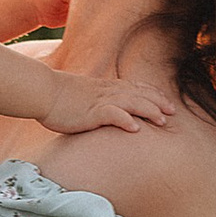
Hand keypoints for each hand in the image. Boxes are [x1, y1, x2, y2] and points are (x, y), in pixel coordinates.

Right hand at [41, 68, 175, 133]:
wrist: (42, 92)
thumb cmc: (59, 97)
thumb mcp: (83, 96)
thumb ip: (97, 101)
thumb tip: (104, 111)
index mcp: (106, 88)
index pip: (136, 88)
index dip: (153, 94)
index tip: (167, 102)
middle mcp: (107, 92)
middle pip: (139, 94)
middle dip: (158, 103)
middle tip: (173, 112)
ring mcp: (100, 101)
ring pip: (131, 103)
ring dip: (149, 111)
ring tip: (163, 121)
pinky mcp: (91, 112)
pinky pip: (112, 114)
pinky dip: (125, 120)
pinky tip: (136, 128)